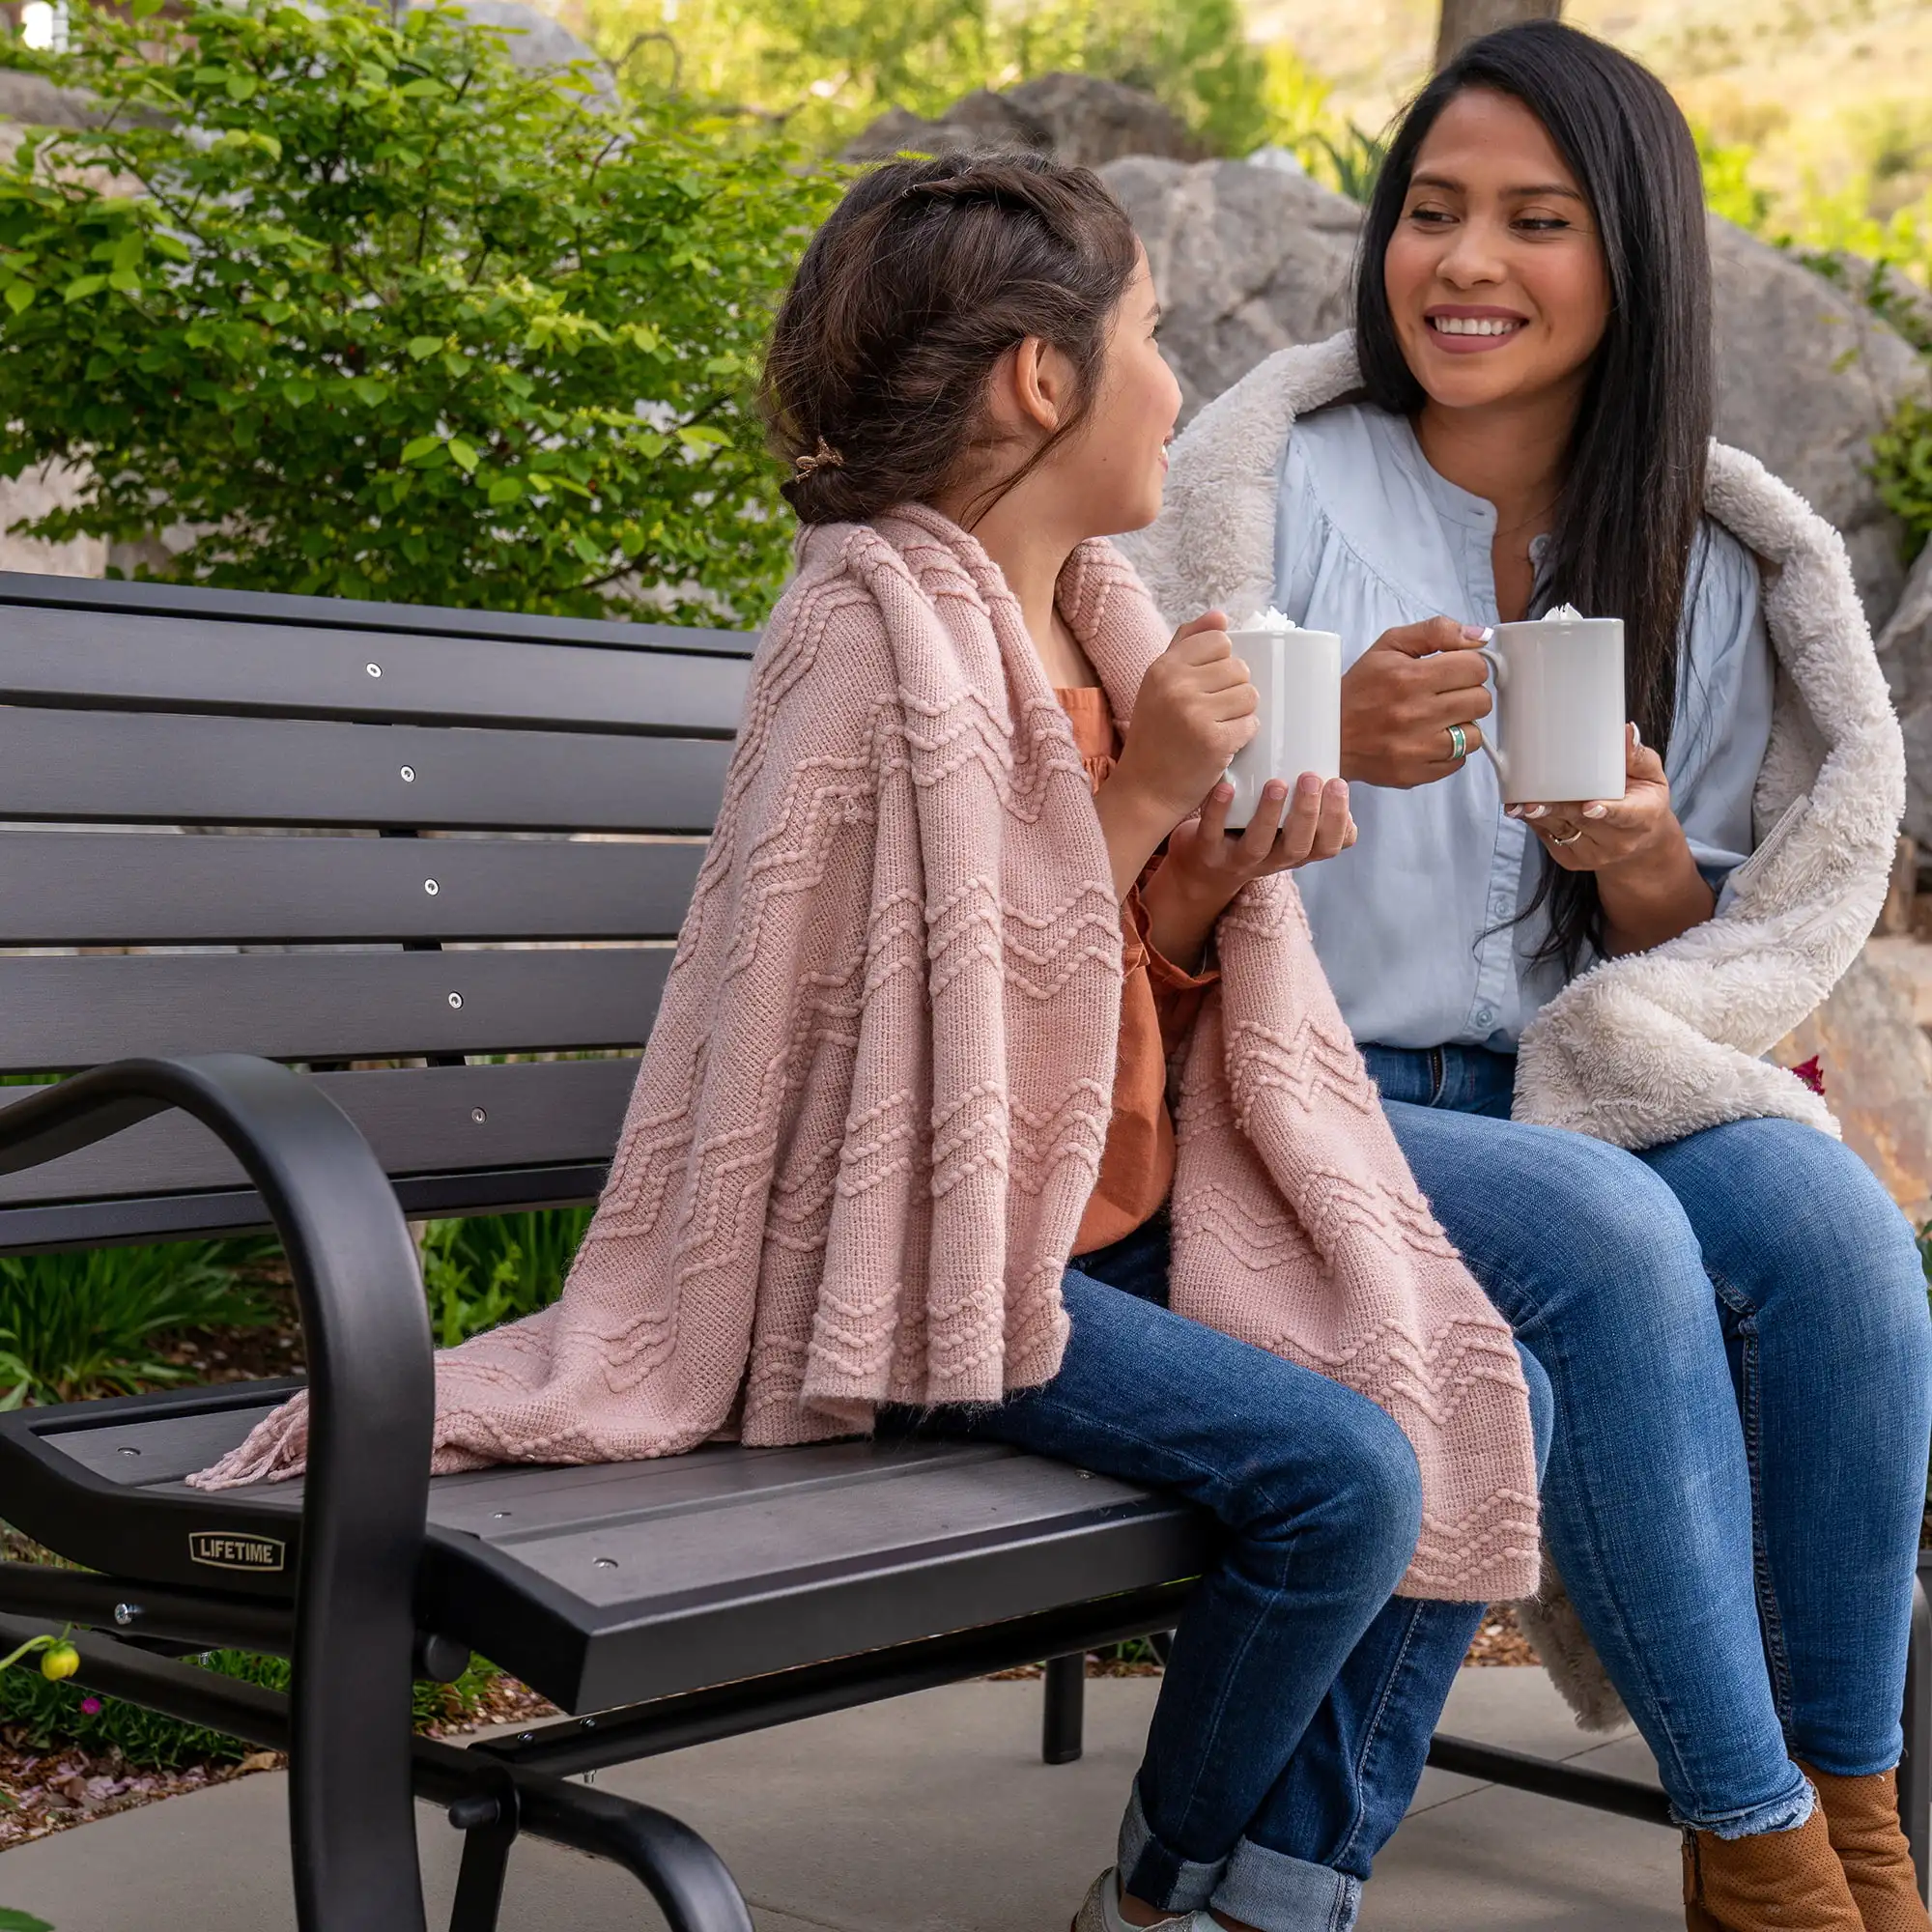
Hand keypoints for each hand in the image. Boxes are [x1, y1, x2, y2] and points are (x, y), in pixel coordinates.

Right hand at [1110, 612, 1256, 827]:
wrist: (1146, 790)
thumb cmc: (1156, 736)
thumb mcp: (1159, 684)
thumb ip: (1186, 644)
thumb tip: (1220, 616)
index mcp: (1162, 668)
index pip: (1219, 642)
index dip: (1221, 664)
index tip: (1206, 687)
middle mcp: (1176, 686)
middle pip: (1239, 668)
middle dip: (1233, 691)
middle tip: (1211, 714)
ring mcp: (1195, 714)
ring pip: (1249, 695)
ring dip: (1241, 713)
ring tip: (1218, 727)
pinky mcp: (1214, 742)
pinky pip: (1251, 724)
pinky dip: (1243, 735)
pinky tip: (1223, 744)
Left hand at [1145, 773, 1356, 971]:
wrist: (1199, 870)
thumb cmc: (1249, 834)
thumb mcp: (1283, 828)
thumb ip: (1303, 806)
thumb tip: (1329, 768)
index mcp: (1295, 852)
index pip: (1327, 847)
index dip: (1338, 821)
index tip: (1339, 785)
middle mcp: (1272, 861)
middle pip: (1298, 847)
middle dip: (1309, 814)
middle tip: (1312, 779)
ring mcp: (1238, 860)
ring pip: (1259, 845)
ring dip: (1270, 815)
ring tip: (1277, 785)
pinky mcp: (1207, 853)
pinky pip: (1213, 834)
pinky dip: (1219, 811)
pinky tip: (1227, 787)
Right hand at [1341, 616, 1492, 788]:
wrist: (1326, 734)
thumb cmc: (1358, 689)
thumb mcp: (1389, 645)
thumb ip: (1436, 632)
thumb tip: (1480, 636)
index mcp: (1410, 677)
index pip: (1475, 667)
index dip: (1468, 666)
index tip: (1454, 672)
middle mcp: (1416, 713)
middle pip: (1481, 701)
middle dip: (1467, 694)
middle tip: (1445, 695)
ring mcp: (1417, 748)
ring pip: (1475, 734)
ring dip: (1460, 725)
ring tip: (1436, 720)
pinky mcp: (1415, 773)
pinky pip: (1458, 761)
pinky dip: (1448, 751)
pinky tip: (1427, 740)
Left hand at [1508, 725, 1715, 954]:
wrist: (1641, 845)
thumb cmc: (1644, 802)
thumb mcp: (1652, 778)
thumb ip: (1638, 756)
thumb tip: (1626, 731)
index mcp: (1641, 818)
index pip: (1623, 815)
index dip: (1605, 811)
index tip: (1589, 806)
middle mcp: (1617, 841)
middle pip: (1581, 822)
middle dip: (1555, 811)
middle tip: (1532, 803)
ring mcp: (1592, 854)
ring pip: (1558, 831)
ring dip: (1536, 817)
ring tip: (1516, 804)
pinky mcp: (1571, 859)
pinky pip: (1547, 838)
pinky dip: (1534, 822)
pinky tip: (1521, 808)